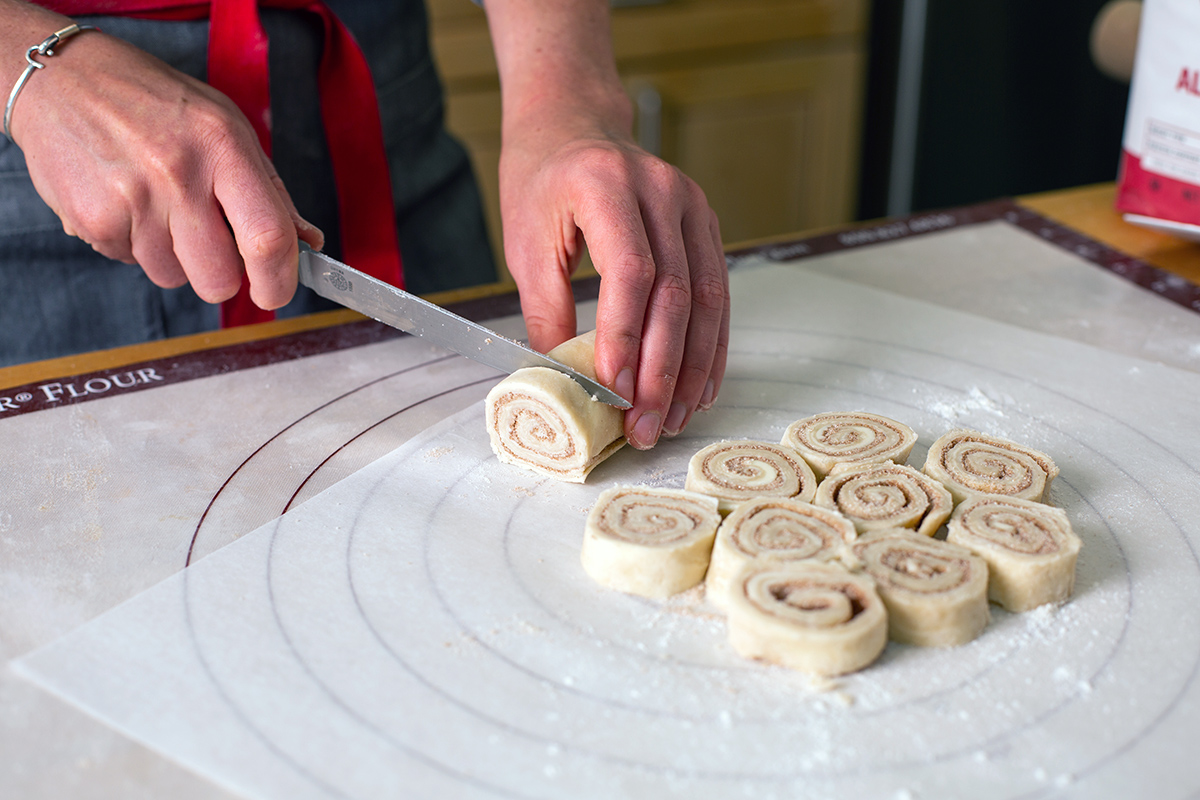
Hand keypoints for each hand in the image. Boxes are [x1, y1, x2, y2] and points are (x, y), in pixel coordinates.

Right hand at [7, 19, 321, 309]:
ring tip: (156, 205)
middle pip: (219, 279)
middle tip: (211, 245)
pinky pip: (131, 263)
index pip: (267, 236)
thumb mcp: (224, 126)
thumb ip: (269, 189)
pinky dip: (133, 244)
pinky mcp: (92, 220)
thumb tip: (306, 241)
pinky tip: (125, 201)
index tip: (277, 292)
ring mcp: (130, 200)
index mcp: (221, 147)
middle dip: (222, 276)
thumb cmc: (152, 102)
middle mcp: (177, 174)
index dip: (279, 279)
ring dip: (173, 256)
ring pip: (173, 277)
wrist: (60, 79)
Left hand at [500, 120, 729, 449]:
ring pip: (707, 298)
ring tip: (672, 419)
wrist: (573, 125)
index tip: (615, 390)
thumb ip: (546, 312)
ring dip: (693, 368)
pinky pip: (718, 292)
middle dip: (662, 369)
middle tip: (645, 423)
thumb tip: (563, 383)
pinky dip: (710, 346)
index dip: (626, 338)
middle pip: (676, 292)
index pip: (631, 271)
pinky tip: (699, 387)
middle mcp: (661, 189)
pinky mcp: (707, 223)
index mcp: (606, 184)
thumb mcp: (526, 242)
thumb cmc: (543, 181)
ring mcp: (692, 204)